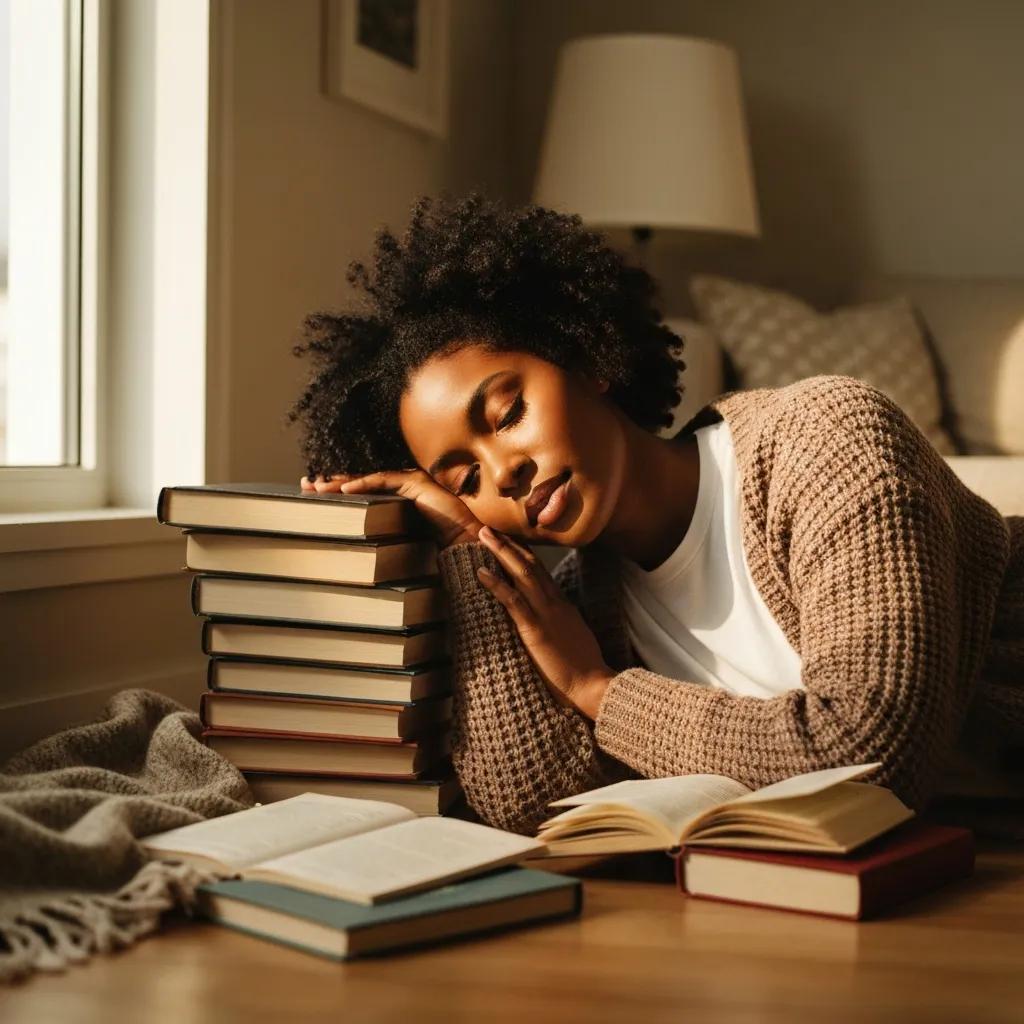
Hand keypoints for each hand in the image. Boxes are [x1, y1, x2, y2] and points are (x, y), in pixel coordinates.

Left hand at [300, 470, 482, 547]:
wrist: (462, 543)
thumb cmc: (432, 547)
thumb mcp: (396, 540)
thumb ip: (378, 537)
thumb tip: (348, 552)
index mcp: (392, 499)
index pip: (359, 493)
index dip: (335, 492)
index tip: (311, 495)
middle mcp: (398, 486)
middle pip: (358, 483)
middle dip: (331, 484)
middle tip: (306, 485)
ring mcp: (407, 481)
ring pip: (367, 481)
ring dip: (341, 483)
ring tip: (318, 488)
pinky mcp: (415, 482)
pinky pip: (383, 482)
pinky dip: (363, 485)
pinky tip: (344, 490)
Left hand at [475, 526, 612, 719]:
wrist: (593, 686)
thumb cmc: (584, 669)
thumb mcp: (573, 637)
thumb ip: (561, 623)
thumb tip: (550, 619)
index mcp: (563, 605)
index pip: (541, 571)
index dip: (523, 553)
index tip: (507, 539)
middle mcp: (555, 603)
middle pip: (531, 564)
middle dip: (509, 544)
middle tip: (489, 528)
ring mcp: (546, 614)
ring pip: (522, 573)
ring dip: (501, 552)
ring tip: (483, 536)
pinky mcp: (536, 630)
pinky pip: (513, 601)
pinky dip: (496, 584)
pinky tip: (481, 572)